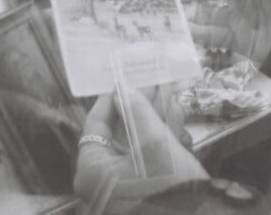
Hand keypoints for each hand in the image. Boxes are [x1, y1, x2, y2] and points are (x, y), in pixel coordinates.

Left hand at [73, 87, 206, 211]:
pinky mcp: (150, 190)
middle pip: (121, 132)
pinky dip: (164, 138)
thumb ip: (137, 113)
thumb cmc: (169, 189)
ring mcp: (128, 185)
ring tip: (168, 89)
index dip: (112, 99)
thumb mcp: (154, 145)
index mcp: (93, 171)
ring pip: (140, 143)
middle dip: (140, 106)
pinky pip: (152, 159)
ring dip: (156, 118)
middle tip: (152, 81)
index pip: (96, 125)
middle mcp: (105, 179)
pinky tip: (177, 115)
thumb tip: (123, 89)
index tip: (123, 79)